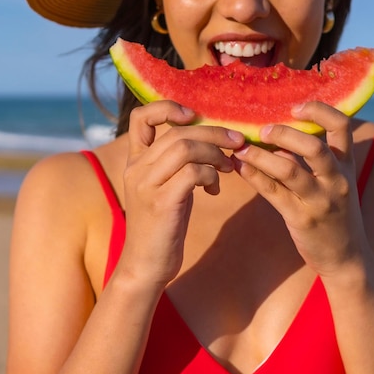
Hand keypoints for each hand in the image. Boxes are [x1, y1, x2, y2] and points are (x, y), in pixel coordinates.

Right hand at [118, 101, 244, 285]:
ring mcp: (146, 185)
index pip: (140, 118)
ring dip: (215, 154)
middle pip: (178, 132)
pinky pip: (193, 173)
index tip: (194, 117)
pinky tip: (214, 190)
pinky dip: (211, 176)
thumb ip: (177, 165)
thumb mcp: (165, 189)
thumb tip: (211, 143)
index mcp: (135, 162)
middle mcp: (137, 169)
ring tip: (228, 167)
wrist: (146, 265)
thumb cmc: (162, 227)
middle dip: (214, 133)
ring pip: (185, 148)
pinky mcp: (161, 203)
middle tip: (237, 143)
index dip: (168, 108)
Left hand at [231, 102, 369, 275]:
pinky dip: (254, 177)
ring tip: (242, 149)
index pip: (342, 126)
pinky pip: (274, 193)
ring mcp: (320, 200)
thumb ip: (310, 161)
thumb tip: (277, 137)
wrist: (346, 258)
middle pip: (313, 147)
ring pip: (289, 170)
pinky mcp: (302, 219)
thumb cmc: (335, 215)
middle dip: (284, 134)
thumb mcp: (333, 184)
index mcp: (346, 165)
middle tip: (262, 130)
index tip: (294, 107)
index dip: (318, 111)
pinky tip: (241, 169)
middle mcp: (337, 180)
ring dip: (261, 156)